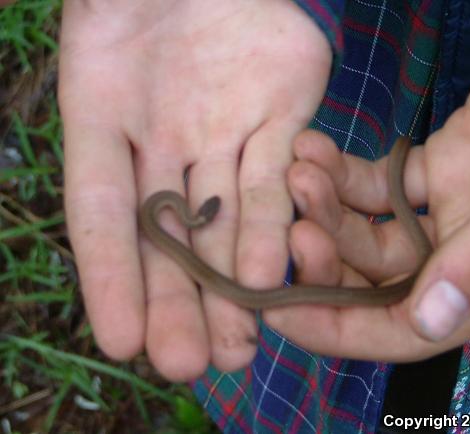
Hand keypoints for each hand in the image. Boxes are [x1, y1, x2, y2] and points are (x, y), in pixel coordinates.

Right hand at [59, 0, 330, 379]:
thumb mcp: (93, 1)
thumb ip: (60, 26)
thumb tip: (18, 19)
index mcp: (103, 118)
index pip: (101, 213)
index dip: (108, 276)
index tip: (120, 341)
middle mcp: (165, 142)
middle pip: (169, 237)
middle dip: (177, 302)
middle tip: (187, 366)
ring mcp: (226, 134)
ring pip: (226, 222)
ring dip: (231, 285)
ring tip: (237, 348)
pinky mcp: (283, 120)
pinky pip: (277, 178)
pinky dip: (274, 225)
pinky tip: (270, 275)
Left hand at [265, 0, 469, 360]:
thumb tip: (429, 322)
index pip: (410, 329)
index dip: (338, 330)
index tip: (276, 312)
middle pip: (379, 282)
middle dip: (325, 260)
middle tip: (289, 223)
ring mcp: (456, 209)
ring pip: (372, 231)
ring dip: (328, 208)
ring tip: (299, 169)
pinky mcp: (444, 166)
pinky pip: (380, 184)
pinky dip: (344, 173)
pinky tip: (315, 150)